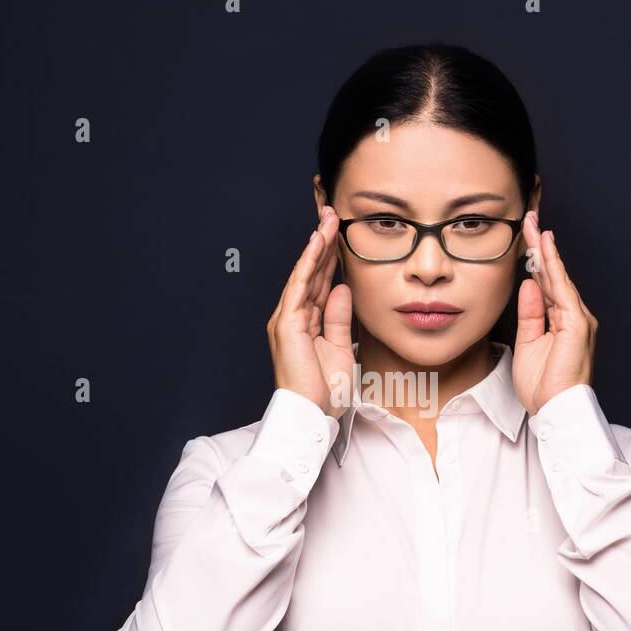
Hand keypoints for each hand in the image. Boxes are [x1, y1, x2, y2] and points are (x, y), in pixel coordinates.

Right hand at [267, 205, 355, 417]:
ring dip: (317, 245)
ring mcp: (288, 319)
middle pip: (312, 273)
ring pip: (305, 274)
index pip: (321, 284)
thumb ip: (340, 318)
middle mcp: (294, 317)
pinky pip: (300, 286)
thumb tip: (343, 289)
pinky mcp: (288, 324)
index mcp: (307, 324)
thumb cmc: (323, 393)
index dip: (330, 259)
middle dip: (323, 243)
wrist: (310, 415)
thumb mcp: (340, 349)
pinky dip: (309, 263)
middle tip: (333, 214)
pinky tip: (317, 243)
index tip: (341, 235)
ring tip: (327, 219)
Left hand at [512, 210, 598, 415]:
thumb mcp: (529, 343)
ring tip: (532, 225)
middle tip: (527, 219)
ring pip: (558, 277)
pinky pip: (562, 290)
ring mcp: (577, 319)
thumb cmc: (544, 386)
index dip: (536, 260)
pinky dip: (553, 268)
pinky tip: (545, 250)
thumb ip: (530, 313)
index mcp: (561, 322)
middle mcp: (572, 316)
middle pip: (553, 274)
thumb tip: (528, 285)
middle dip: (540, 247)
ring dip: (545, 250)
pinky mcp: (576, 324)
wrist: (557, 410)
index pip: (547, 284)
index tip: (525, 239)